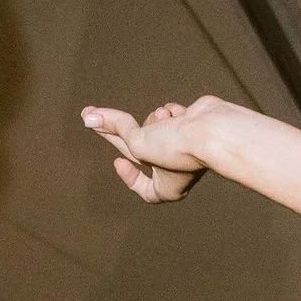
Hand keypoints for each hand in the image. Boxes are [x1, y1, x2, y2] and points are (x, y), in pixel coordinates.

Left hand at [82, 97, 213, 203]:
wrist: (213, 131)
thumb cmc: (178, 149)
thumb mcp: (139, 145)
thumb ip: (115, 129)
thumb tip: (87, 116)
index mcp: (168, 186)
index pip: (145, 188)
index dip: (129, 177)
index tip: (117, 162)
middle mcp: (175, 167)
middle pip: (137, 148)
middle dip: (113, 129)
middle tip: (89, 114)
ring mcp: (183, 145)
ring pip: (153, 125)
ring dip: (155, 120)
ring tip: (165, 119)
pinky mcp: (190, 125)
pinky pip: (171, 114)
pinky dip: (172, 112)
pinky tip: (178, 113)